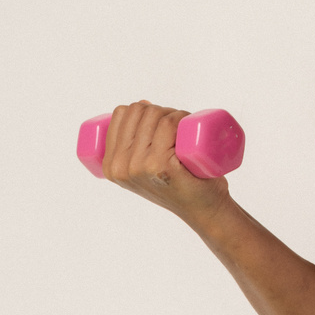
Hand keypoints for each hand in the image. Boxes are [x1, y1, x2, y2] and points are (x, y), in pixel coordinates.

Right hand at [102, 100, 230, 222]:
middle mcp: (120, 166)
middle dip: (161, 111)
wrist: (204, 210)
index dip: (144, 110)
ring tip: (184, 131)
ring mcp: (139, 166)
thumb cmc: (180, 185)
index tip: (160, 123)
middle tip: (178, 129)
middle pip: (138, 111)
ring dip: (174, 114)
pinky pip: (167, 124)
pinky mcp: (160, 164)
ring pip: (154, 114)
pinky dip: (180, 117)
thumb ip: (135, 148)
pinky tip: (187, 128)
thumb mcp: (146, 170)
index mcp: (110, 165)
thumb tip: (141, 104)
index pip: (121, 114)